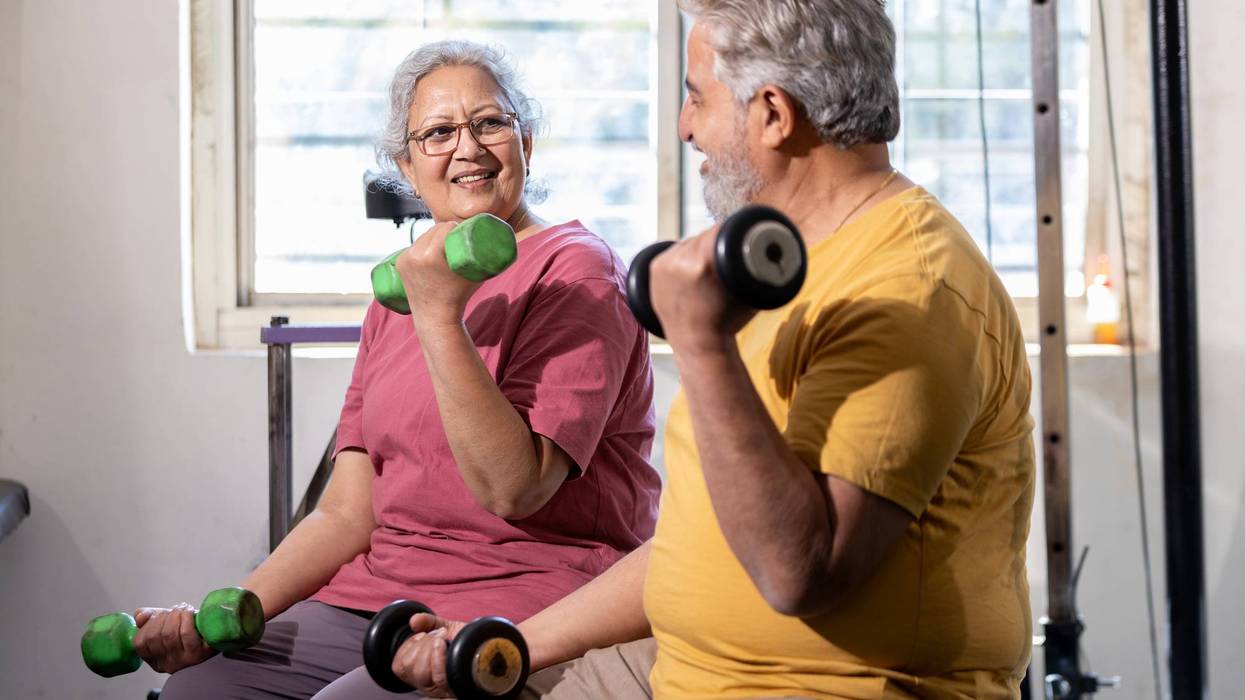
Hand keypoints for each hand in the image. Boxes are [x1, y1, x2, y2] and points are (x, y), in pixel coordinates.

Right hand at [132, 603, 215, 673]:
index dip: (147, 625)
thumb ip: (146, 619)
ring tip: (182, 609)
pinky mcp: (201, 654)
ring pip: (170, 634)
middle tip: (174, 610)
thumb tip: (140, 617)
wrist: (214, 633)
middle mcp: (168, 664)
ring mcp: (185, 660)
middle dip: (164, 617)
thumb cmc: (185, 629)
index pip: (141, 643)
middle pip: (155, 637)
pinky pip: (187, 634)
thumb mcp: (163, 624)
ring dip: (175, 615)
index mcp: (155, 659)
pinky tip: (190, 612)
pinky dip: (186, 618)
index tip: (158, 615)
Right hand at [391, 613, 467, 697]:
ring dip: (430, 649)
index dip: (407, 647)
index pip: (398, 667)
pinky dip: (438, 656)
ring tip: (443, 639)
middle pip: (410, 669)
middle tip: (437, 636)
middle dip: (422, 645)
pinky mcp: (455, 687)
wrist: (490, 643)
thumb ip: (427, 622)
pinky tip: (445, 645)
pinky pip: (439, 677)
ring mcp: (442, 688)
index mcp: (421, 672)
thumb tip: (413, 621)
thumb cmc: (467, 640)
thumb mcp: (444, 627)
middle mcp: (429, 684)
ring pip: (422, 674)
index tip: (421, 635)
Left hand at [395, 220, 482, 328]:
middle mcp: (415, 255)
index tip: (464, 230)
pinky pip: (412, 246)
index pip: (445, 227)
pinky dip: (420, 243)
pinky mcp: (399, 264)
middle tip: (456, 235)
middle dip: (445, 229)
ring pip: (422, 237)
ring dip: (433, 235)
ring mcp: (405, 259)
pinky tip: (426, 242)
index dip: (456, 226)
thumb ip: (489, 260)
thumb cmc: (460, 297)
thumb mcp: (476, 276)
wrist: (436, 318)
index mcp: (431, 255)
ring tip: (444, 239)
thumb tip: (505, 243)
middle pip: (433, 230)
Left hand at [650, 226, 755, 351]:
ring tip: (708, 264)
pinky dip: (682, 256)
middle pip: (703, 236)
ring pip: (688, 243)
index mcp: (704, 263)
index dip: (732, 231)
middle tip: (725, 254)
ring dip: (698, 248)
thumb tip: (768, 244)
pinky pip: (673, 251)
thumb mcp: (748, 290)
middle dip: (715, 242)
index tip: (738, 238)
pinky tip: (690, 265)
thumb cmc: (729, 321)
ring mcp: (665, 265)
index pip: (720, 231)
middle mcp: (680, 261)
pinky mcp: (654, 269)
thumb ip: (750, 264)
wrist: (699, 345)